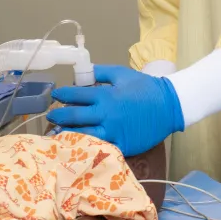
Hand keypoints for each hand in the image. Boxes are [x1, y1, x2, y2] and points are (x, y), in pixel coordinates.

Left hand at [48, 65, 184, 156]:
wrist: (170, 106)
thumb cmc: (146, 88)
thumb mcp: (123, 74)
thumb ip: (101, 72)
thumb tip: (83, 72)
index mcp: (106, 95)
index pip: (76, 94)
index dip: (62, 94)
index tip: (55, 95)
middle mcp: (106, 114)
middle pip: (74, 116)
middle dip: (58, 115)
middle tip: (50, 115)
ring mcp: (114, 132)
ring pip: (83, 135)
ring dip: (67, 133)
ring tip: (57, 132)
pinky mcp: (122, 146)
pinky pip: (100, 148)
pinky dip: (87, 146)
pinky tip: (77, 145)